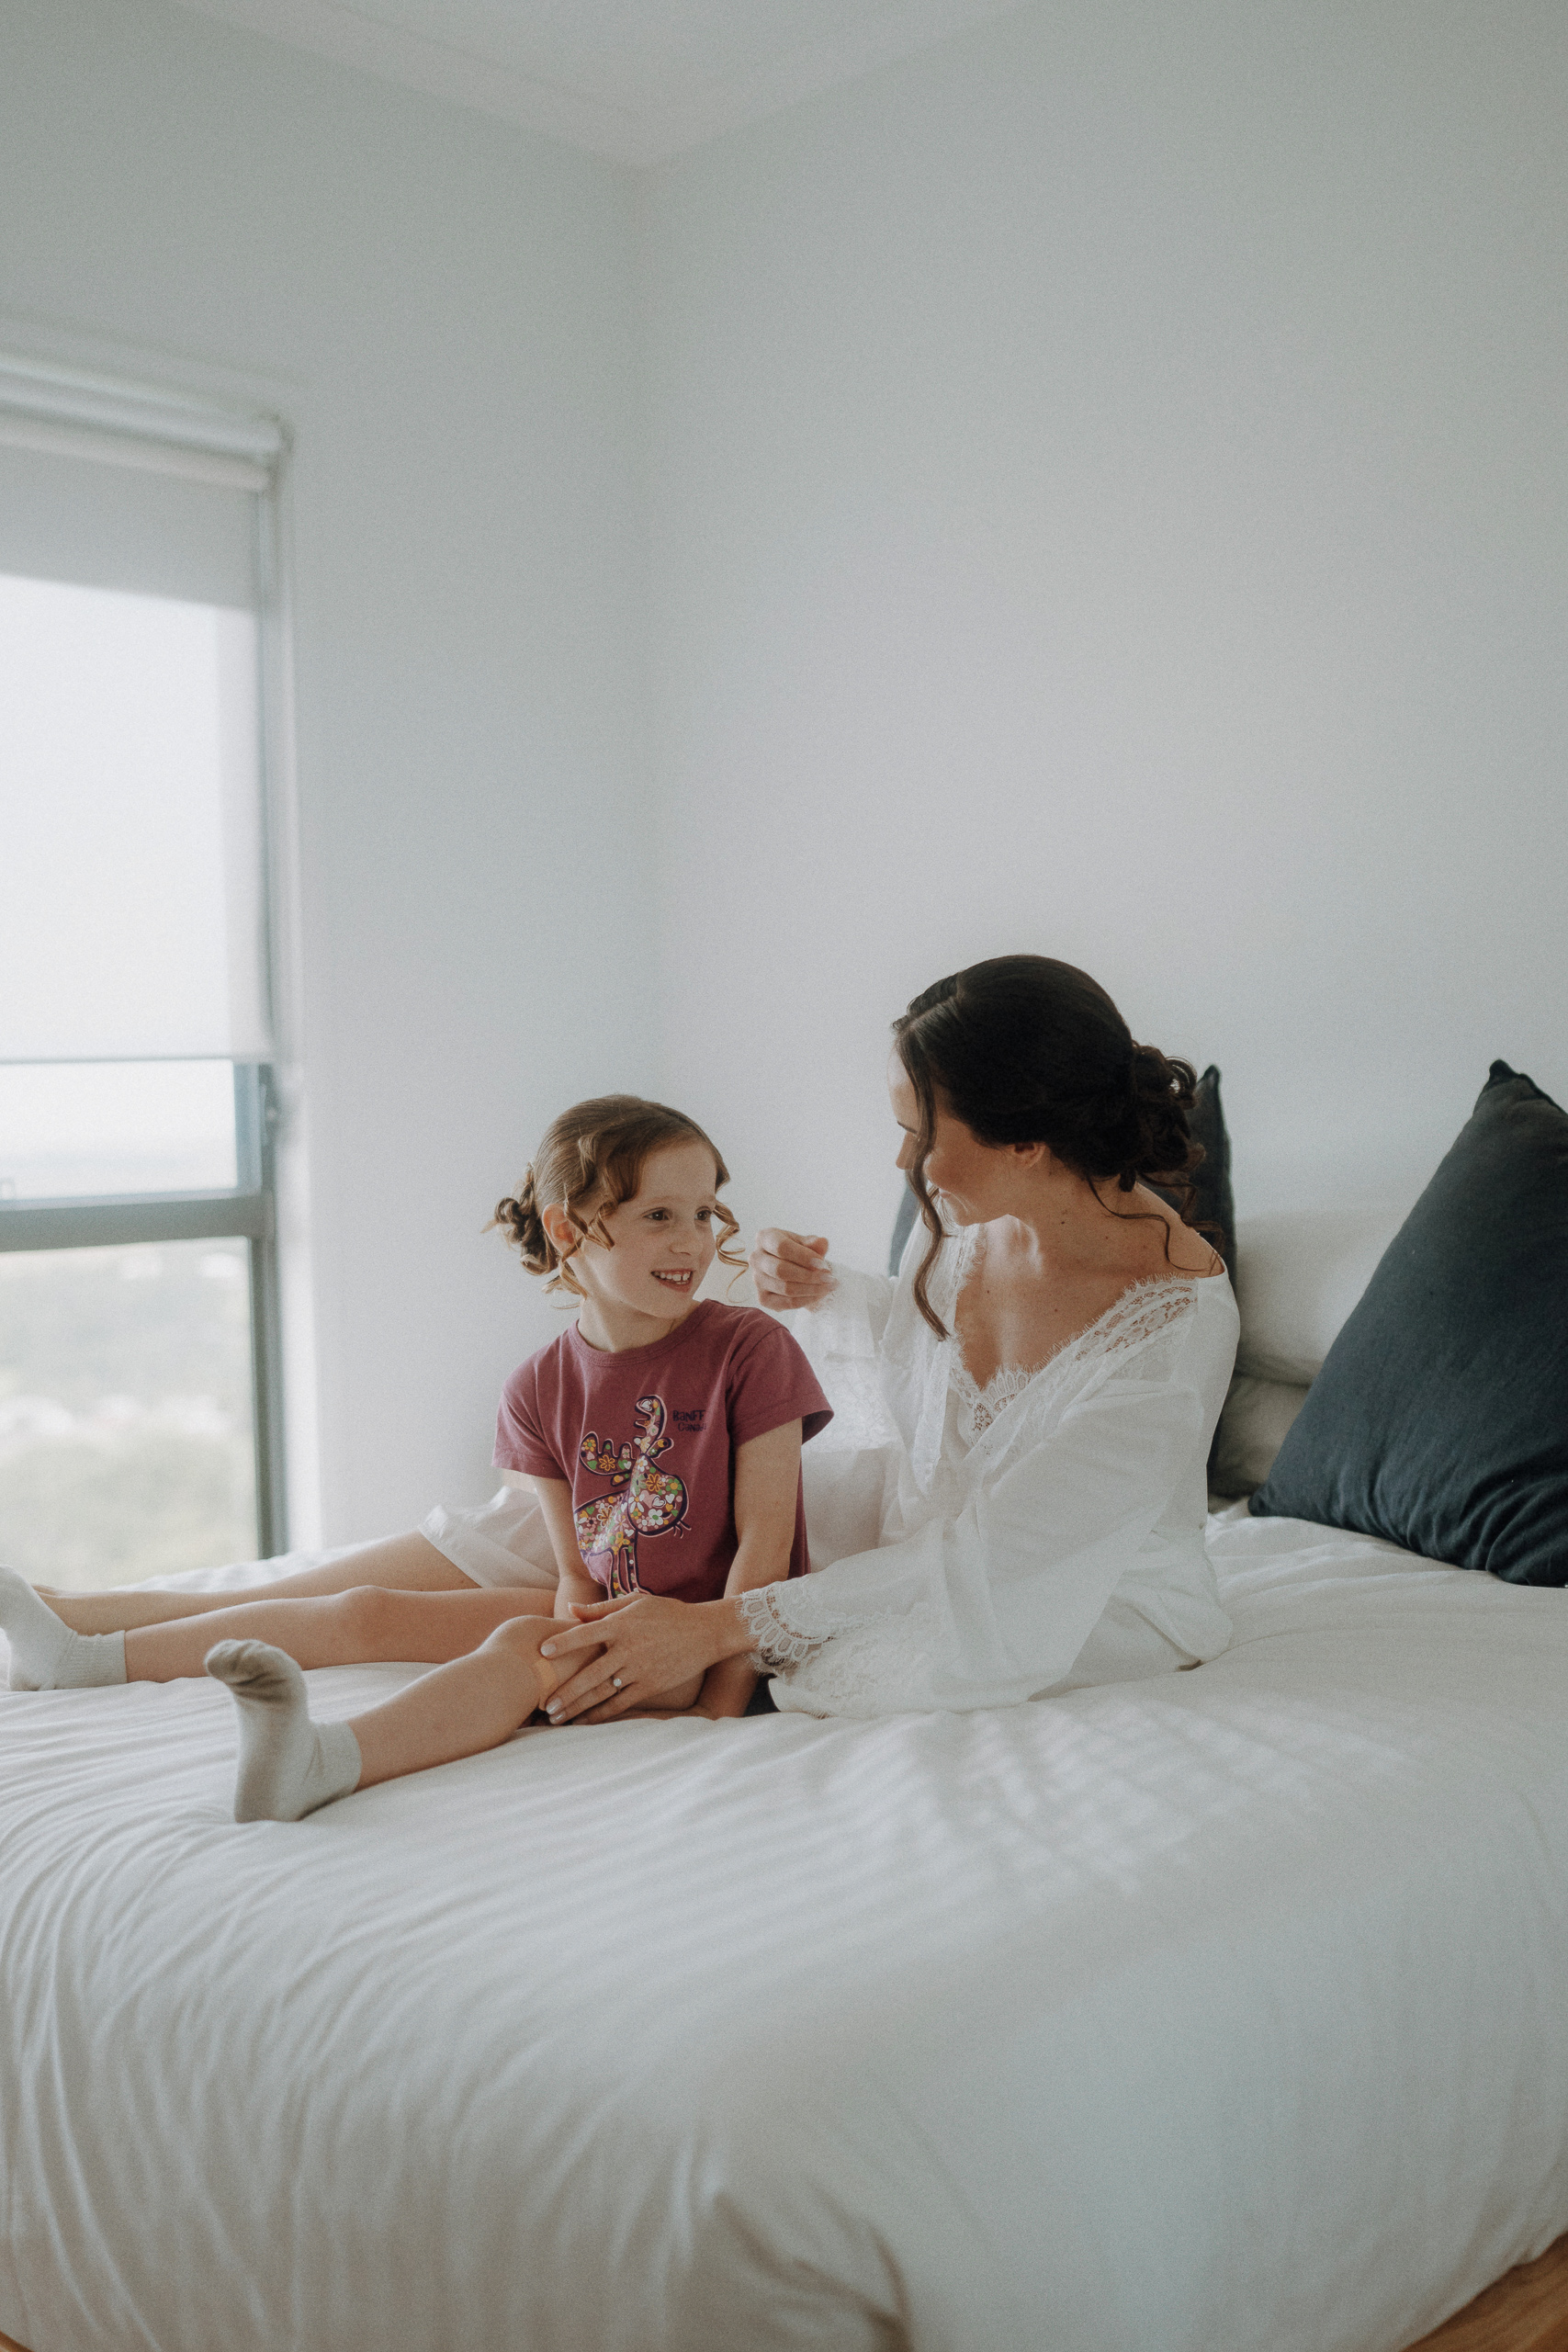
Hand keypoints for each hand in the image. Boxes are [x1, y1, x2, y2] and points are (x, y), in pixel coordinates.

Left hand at [539, 1592, 729, 1723]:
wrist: (705, 1632)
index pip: (586, 1633)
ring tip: (557, 1718)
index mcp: (622, 1624)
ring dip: (578, 1707)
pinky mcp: (650, 1686)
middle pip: (591, 1673)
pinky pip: (621, 1703)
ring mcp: (640, 1670)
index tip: (542, 1652)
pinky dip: (601, 1714)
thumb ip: (601, 1609)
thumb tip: (570, 1610)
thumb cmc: (667, 1613)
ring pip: (603, 1693)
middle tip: (545, 1706)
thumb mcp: (635, 1602)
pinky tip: (584, 1721)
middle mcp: (629, 1648)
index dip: (563, 1642)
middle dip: (566, 1691)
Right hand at [749, 1228, 835, 1311]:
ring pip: (785, 1288)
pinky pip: (787, 1303)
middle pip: (781, 1270)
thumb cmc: (798, 1252)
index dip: (803, 1256)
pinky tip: (819, 1294)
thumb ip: (813, 1243)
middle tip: (829, 1278)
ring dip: (811, 1289)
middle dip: (809, 1276)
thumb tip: (822, 1242)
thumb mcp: (806, 1243)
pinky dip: (806, 1300)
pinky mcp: (763, 1298)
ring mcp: (757, 1280)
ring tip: (828, 1286)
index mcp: (764, 1238)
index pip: (781, 1247)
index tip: (822, 1263)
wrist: (792, 1268)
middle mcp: (756, 1258)